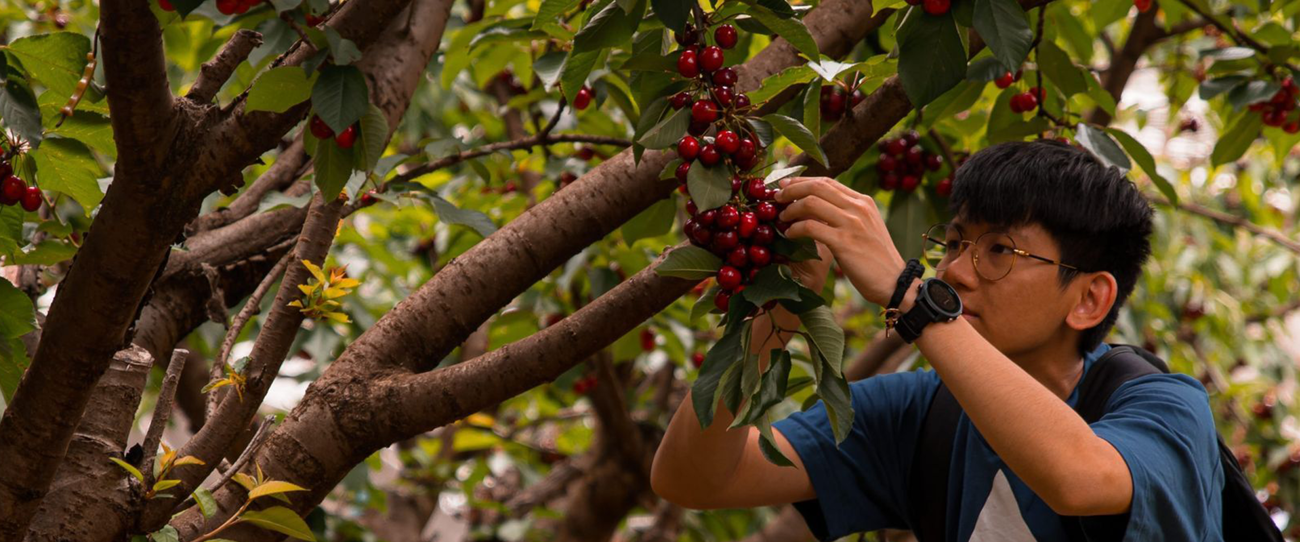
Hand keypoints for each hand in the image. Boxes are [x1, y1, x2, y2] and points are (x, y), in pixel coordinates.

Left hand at [775, 176, 905, 306]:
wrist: (894, 281)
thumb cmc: (877, 258)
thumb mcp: (866, 227)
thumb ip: (848, 214)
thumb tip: (821, 206)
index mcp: (863, 201)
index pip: (828, 181)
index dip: (803, 181)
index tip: (786, 185)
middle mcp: (858, 208)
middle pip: (817, 186)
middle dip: (792, 189)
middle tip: (777, 197)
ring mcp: (851, 224)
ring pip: (811, 203)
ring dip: (790, 209)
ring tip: (782, 218)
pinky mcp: (843, 242)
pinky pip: (810, 227)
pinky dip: (795, 229)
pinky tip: (789, 235)